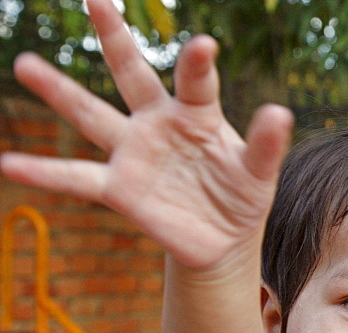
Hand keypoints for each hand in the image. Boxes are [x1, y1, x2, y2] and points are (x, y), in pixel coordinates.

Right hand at [0, 0, 293, 268]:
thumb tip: (279, 112)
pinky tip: (8, 165)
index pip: (196, 81)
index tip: (203, 44)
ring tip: (26, 63)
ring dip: (59, 90)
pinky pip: (77, 179)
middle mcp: (158, 124)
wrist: (223, 239)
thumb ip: (266, 144)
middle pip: (132, 74)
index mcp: (198, 114)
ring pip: (91, 115)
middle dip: (115, 38)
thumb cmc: (241, 195)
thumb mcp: (259, 173)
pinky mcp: (119, 188)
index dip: (197, 63)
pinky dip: (43, 173)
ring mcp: (134, 153)